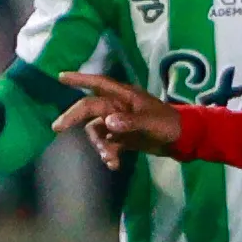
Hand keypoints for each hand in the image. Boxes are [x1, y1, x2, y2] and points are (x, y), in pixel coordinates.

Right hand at [55, 71, 180, 168]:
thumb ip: (130, 123)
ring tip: (109, 158)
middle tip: (57, 128)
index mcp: (125, 97)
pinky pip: (108, 143)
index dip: (80, 79)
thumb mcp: (151, 123)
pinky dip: (108, 154)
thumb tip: (107, 123)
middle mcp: (118, 107)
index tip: (61, 77)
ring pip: (97, 130)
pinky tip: (114, 164)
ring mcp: (120, 122)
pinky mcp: (123, 137)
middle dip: (74, 117)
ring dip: (99, 145)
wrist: (183, 140)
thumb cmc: (169, 125)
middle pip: (90, 109)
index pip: (99, 83)